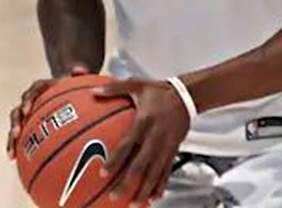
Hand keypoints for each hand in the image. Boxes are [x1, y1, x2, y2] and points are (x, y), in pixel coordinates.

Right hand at [6, 64, 89, 159]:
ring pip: (15, 125)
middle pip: (18, 110)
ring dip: (11, 138)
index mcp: (40, 88)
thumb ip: (78, 74)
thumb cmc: (70, 86)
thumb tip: (79, 69)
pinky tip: (14, 159)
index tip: (27, 109)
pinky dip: (15, 146)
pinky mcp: (25, 125)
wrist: (63, 91)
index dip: (28, 100)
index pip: (32, 91)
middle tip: (17, 132)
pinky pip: (18, 135)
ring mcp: (25, 114)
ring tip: (12, 153)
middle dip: (16, 122)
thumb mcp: (76, 80)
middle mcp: (29, 100)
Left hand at [94, 79, 190, 206]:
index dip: (116, 160)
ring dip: (144, 190)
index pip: (128, 144)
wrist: (187, 95)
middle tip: (114, 196)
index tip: (103, 172)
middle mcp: (156, 137)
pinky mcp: (174, 150)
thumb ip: (114, 88)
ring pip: (155, 173)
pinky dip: (160, 185)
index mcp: (144, 122)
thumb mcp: (137, 84)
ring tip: (134, 204)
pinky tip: (154, 198)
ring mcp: (166, 146)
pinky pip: (167, 171)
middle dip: (128, 183)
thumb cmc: (159, 90)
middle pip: (141, 165)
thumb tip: (93, 90)